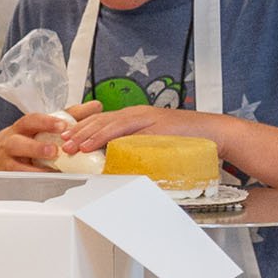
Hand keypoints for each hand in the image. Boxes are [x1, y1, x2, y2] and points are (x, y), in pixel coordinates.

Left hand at [62, 103, 227, 157]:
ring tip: (70, 145)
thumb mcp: (156, 145)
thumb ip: (136, 149)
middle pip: (99, 120)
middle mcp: (137, 114)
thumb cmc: (189, 142)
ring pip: (107, 123)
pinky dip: (104, 137)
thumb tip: (119, 163)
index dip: (82, 128)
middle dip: (77, 132)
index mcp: (136, 118)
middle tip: (60, 143)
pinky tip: (90, 144)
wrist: (217, 133)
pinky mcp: (152, 125)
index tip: (66, 138)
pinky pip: (123, 131)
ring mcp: (145, 118)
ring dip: (85, 135)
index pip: (102, 120)